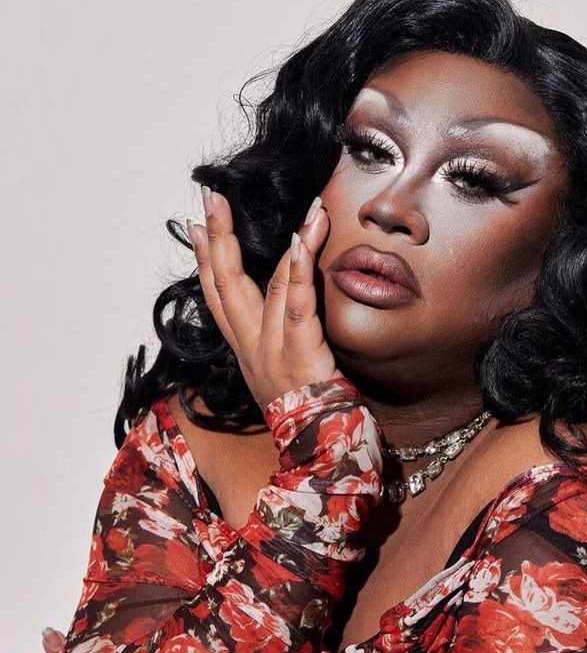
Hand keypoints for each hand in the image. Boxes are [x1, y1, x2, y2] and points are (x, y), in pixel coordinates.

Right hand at [187, 189, 344, 413]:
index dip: (206, 263)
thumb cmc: (311, 416)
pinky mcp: (300, 354)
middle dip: (218, 240)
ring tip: (299, 208)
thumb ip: (284, 343)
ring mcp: (273, 351)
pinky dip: (296, 272)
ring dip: (285, 243)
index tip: (199, 228)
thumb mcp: (287, 375)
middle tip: (212, 198)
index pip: (219, 300)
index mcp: (247, 353)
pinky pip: (295, 307)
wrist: (320, 454)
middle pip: (226, 286)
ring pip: (267, 287)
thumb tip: (287, 316)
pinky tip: (301, 241)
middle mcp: (253, 349)